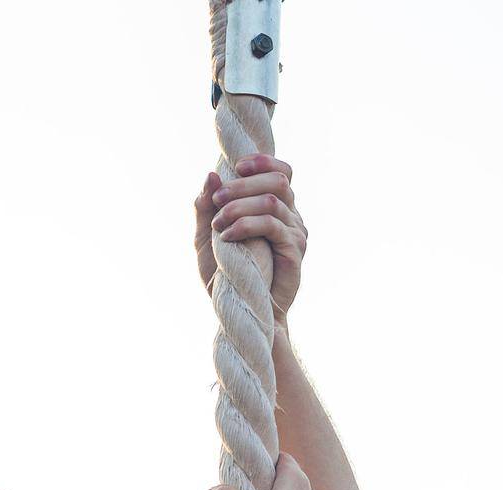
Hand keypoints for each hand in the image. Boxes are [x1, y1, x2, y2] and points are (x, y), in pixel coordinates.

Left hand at [193, 154, 306, 320]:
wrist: (242, 313)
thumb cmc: (226, 276)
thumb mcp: (207, 238)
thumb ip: (206, 207)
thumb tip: (210, 175)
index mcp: (276, 208)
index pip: (281, 172)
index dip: (262, 162)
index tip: (235, 166)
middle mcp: (291, 217)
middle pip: (278, 180)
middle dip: (243, 185)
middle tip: (216, 200)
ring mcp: (295, 233)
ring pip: (272, 201)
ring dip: (240, 206)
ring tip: (218, 223)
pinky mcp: (294, 251)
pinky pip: (273, 226)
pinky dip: (246, 224)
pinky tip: (227, 236)